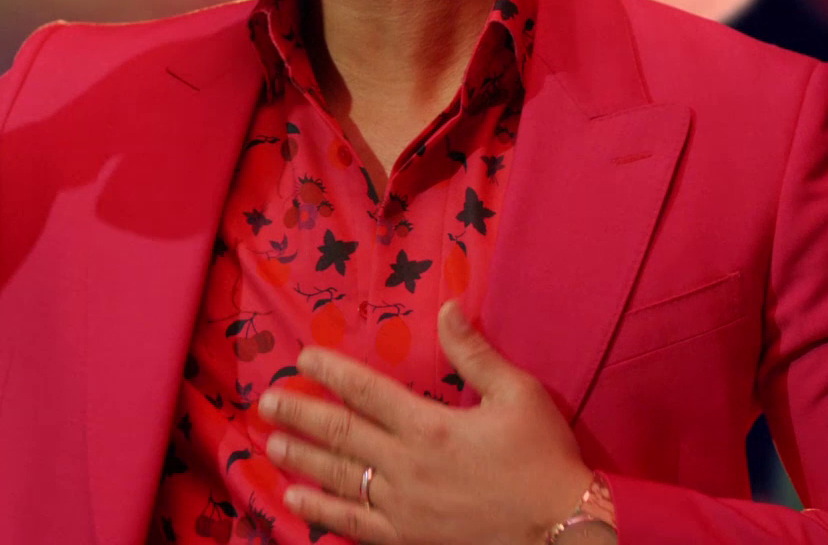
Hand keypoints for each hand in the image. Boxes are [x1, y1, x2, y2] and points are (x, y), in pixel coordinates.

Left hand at [256, 300, 599, 544]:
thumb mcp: (519, 395)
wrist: (562, 533)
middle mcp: (407, 466)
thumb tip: (447, 307)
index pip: (367, 392)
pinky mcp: (408, 540)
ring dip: (302, 462)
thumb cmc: (544, 461)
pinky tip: (297, 503)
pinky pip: (354, 525)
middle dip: (300, 417)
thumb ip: (475, 353)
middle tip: (266, 403)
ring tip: (272, 447)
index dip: (331, 373)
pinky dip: (322, 513)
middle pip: (342, 436)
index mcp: (429, 426)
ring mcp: (403, 508)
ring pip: (340, 480)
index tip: (302, 360)